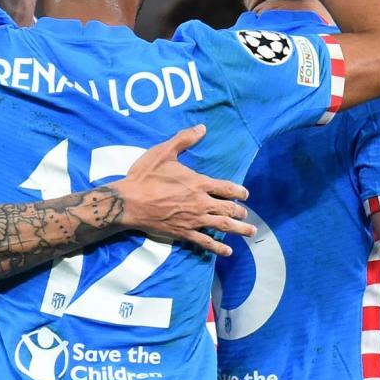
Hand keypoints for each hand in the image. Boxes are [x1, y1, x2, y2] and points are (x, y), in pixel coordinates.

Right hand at [111, 125, 253, 255]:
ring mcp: (194, 220)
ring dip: (239, 230)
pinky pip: (205, 242)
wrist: (129, 202)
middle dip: (240, 212)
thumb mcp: (164, 152)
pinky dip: (218, 247)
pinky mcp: (184, 233)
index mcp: (198, 183)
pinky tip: (227, 251)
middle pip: (228, 209)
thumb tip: (202, 128)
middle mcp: (201, 203)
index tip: (245, 195)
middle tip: (246, 215)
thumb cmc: (145, 176)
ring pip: (222, 226)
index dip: (239, 191)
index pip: (226, 188)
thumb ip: (184, 139)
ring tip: (250, 232)